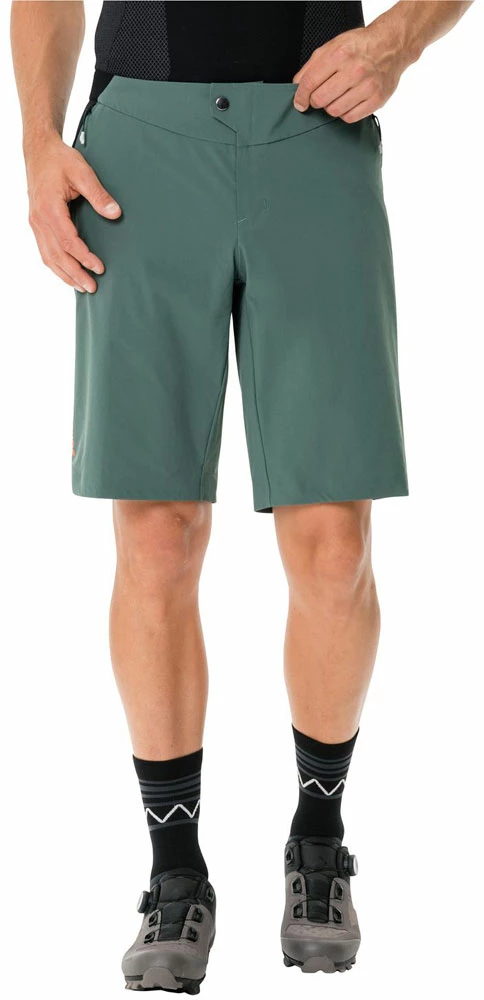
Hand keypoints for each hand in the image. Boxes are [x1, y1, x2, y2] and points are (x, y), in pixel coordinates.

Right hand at [26, 132, 121, 291]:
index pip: (68, 241)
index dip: (84, 258)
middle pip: (57, 255)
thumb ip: (98, 194)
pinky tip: (67, 274)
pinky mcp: (36, 224)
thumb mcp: (82, 172)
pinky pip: (44, 251)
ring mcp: (36, 223)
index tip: (99, 268)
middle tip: (92, 287)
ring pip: (48, 257)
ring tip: (81, 287)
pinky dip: (56, 266)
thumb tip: (114, 213)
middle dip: (75, 274)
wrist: (38, 150)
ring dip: (64, 274)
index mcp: (50, 208)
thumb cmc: (59, 159)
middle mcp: (39, 219)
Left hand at [293, 23, 405, 121]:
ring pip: (334, 111)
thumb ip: (312, 66)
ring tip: (337, 96)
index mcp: (339, 54)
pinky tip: (349, 102)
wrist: (391, 45)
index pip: (310, 82)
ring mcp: (367, 86)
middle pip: (320, 100)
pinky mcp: (377, 99)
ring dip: (331, 107)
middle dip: (316, 101)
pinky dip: (345, 113)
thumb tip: (297, 86)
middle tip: (321, 96)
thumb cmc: (360, 46)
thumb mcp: (333, 46)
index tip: (300, 103)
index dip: (300, 96)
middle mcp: (354, 70)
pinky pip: (350, 117)